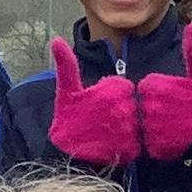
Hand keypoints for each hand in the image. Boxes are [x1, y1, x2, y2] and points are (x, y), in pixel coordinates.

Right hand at [47, 42, 140, 166]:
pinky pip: (136, 145)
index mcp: (110, 91)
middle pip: (132, 107)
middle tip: (101, 119)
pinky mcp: (127, 150)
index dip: (113, 94)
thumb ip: (66, 64)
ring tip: (105, 132)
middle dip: (120, 112)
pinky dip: (126, 147)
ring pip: (135, 126)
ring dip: (124, 129)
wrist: (63, 151)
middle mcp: (119, 110)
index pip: (125, 88)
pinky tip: (110, 146)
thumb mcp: (66, 89)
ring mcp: (124, 131)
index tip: (98, 102)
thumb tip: (55, 39)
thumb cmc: (68, 116)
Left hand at [137, 23, 191, 159]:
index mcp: (162, 87)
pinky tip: (172, 139)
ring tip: (175, 125)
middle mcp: (155, 108)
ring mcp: (154, 129)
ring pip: (144, 123)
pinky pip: (147, 142)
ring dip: (155, 125)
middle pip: (143, 104)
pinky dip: (157, 142)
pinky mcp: (156, 147)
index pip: (147, 85)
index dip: (160, 91)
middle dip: (156, 108)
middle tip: (176, 112)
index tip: (175, 97)